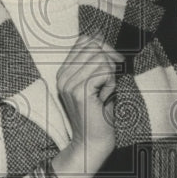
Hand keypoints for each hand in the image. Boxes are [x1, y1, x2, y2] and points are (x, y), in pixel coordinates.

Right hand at [53, 34, 123, 177]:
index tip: (113, 64)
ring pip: (101, 59)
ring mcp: (69, 83)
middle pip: (94, 47)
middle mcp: (63, 76)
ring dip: (111, 76)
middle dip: (110, 61)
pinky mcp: (79, 91)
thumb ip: (97, 61)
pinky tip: (104, 98)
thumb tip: (100, 36)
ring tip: (105, 93)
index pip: (85, 41)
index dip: (104, 47)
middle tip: (111, 81)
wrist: (92, 141)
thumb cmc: (99, 113)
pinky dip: (111, 84)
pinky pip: (105, 73)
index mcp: (64, 71)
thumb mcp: (96, 82)